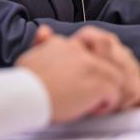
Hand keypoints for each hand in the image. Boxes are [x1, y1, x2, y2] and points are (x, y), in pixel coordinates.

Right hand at [16, 26, 139, 121]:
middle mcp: (79, 50)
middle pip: (105, 61)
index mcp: (63, 44)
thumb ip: (41, 44)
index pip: (88, 51)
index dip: (88, 69)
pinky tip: (92, 109)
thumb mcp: (30, 56)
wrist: (25, 96)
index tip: (80, 82)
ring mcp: (91, 65)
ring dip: (107, 92)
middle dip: (104, 78)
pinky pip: (114, 93)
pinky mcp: (98, 83)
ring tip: (94, 103)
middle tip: (95, 93)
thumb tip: (44, 31)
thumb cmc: (24, 83)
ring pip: (114, 76)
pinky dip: (107, 104)